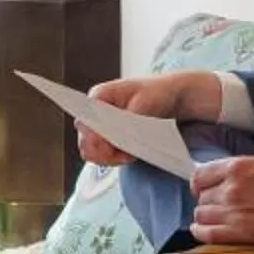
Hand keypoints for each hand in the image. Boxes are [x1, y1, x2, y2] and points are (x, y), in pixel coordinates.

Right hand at [74, 71, 222, 164]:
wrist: (168, 97)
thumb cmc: (157, 93)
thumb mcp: (145, 103)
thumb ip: (126, 119)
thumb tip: (114, 135)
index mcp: (99, 96)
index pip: (85, 120)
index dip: (93, 137)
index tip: (110, 147)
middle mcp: (94, 111)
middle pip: (85, 140)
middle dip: (103, 152)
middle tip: (125, 154)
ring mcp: (98, 125)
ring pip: (91, 151)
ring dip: (109, 158)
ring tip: (129, 155)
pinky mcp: (106, 138)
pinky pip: (101, 156)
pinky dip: (114, 159)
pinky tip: (130, 156)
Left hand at [189, 156, 253, 245]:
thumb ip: (237, 170)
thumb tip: (215, 178)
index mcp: (237, 167)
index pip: (199, 175)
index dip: (201, 183)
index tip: (206, 188)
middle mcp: (232, 188)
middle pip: (201, 197)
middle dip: (208, 200)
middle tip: (219, 205)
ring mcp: (235, 212)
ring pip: (201, 215)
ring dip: (206, 216)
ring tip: (217, 218)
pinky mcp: (243, 233)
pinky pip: (209, 233)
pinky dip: (201, 232)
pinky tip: (202, 230)